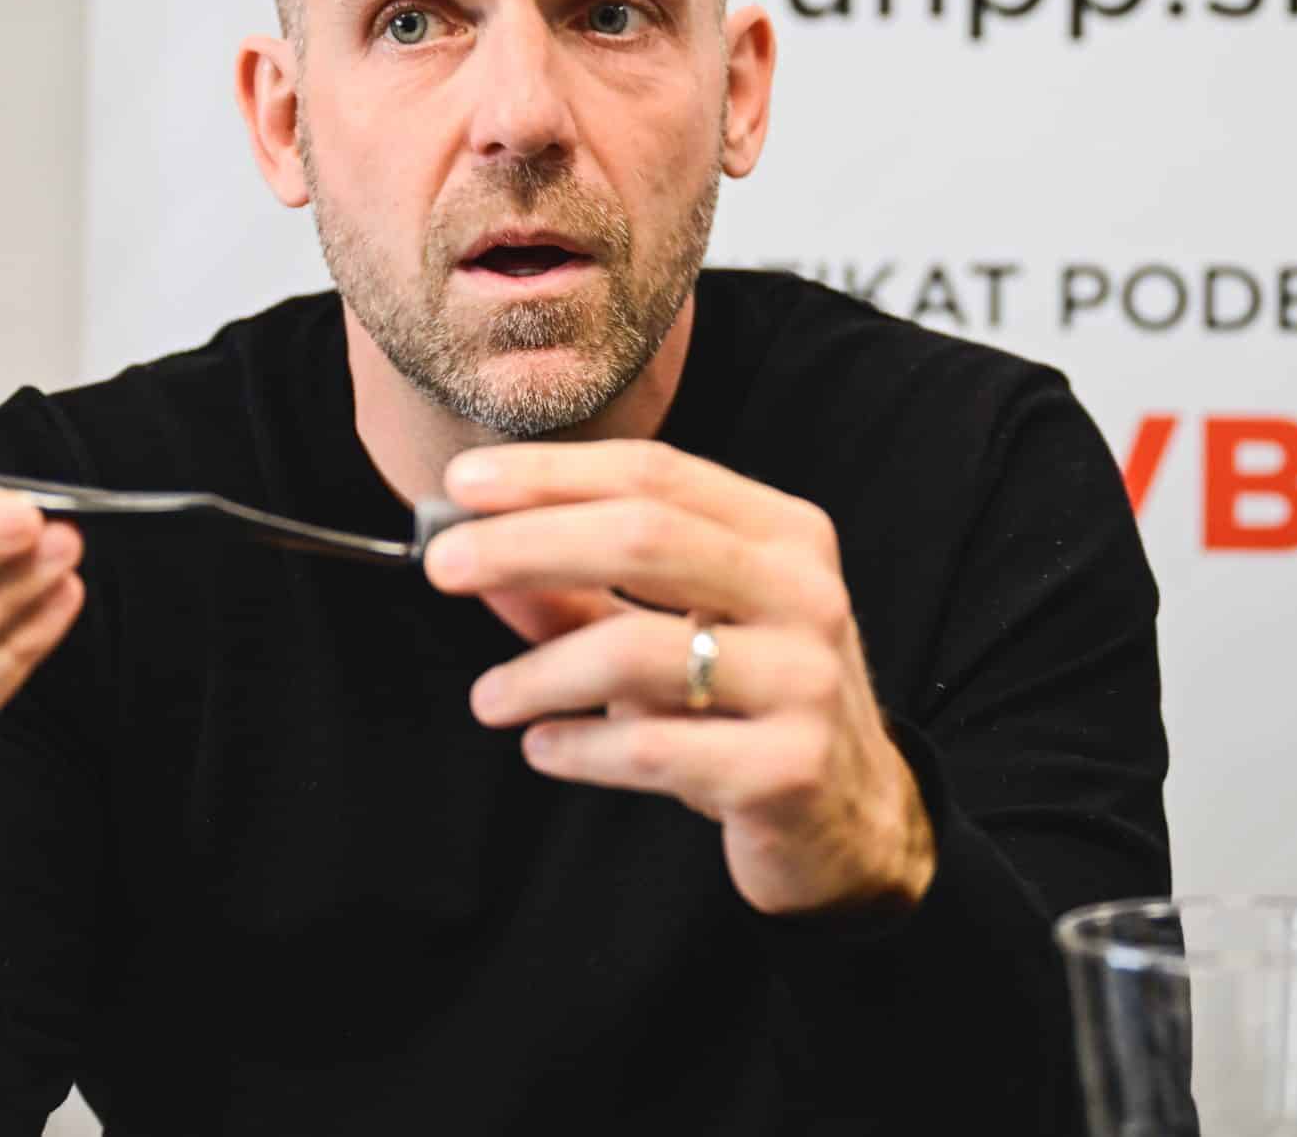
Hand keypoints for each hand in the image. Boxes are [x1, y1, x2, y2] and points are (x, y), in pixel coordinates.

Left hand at [424, 441, 934, 918]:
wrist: (854, 824)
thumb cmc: (753, 705)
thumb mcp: (678, 633)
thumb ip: (579, 595)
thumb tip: (473, 550)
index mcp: (783, 535)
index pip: (655, 474)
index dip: (552, 473)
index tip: (462, 482)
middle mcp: (805, 593)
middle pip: (644, 538)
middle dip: (526, 543)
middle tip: (443, 564)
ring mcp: (804, 680)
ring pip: (637, 651)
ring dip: (538, 672)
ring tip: (489, 699)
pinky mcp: (788, 768)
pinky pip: (652, 749)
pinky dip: (579, 747)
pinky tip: (543, 748)